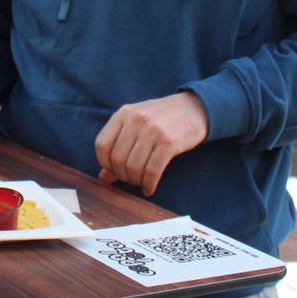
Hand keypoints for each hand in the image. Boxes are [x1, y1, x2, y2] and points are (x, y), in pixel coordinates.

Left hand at [94, 92, 208, 196]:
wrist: (195, 109)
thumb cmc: (162, 119)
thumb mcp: (137, 126)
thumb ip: (118, 147)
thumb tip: (103, 178)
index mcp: (124, 113)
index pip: (101, 144)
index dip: (105, 163)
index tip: (114, 171)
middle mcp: (136, 120)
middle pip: (117, 159)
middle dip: (122, 176)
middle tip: (131, 179)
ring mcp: (153, 130)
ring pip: (134, 167)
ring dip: (136, 181)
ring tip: (141, 182)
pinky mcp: (169, 142)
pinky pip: (152, 171)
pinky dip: (149, 184)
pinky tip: (150, 188)